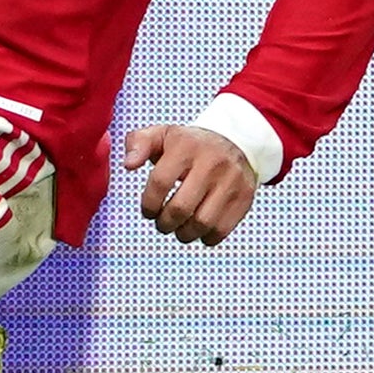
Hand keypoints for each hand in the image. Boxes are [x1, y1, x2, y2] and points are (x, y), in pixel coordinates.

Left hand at [123, 124, 257, 245]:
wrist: (236, 140)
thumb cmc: (190, 144)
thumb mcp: (162, 135)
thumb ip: (137, 144)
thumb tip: (128, 165)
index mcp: (186, 147)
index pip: (160, 183)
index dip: (148, 204)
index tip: (148, 210)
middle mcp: (211, 163)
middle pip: (180, 208)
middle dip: (164, 223)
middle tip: (162, 222)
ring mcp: (231, 181)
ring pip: (202, 223)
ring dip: (184, 234)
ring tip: (179, 228)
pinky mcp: (244, 197)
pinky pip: (222, 230)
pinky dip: (206, 237)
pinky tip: (199, 229)